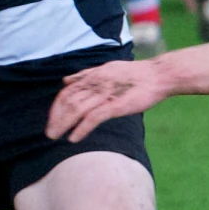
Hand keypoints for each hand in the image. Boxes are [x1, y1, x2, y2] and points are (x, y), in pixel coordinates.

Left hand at [47, 59, 170, 141]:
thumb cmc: (135, 75)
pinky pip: (93, 118)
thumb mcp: (106, 71)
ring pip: (76, 110)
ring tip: (55, 137)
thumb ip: (85, 76)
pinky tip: (73, 138)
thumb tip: (66, 80)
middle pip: (67, 101)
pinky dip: (81, 129)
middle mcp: (95, 84)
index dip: (56, 108)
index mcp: (92, 77)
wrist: (159, 75)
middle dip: (56, 118)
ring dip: (63, 124)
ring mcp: (105, 94)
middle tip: (49, 133)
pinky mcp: (115, 105)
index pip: (66, 93)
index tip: (51, 121)